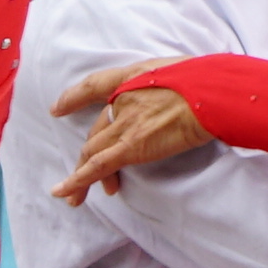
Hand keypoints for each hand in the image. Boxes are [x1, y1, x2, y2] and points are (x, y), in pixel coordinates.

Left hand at [45, 69, 219, 201]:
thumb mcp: (181, 70)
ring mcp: (125, 123)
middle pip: (96, 129)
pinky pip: (97, 166)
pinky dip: (77, 180)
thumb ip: (170, 84)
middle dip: (88, 155)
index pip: (96, 84)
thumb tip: (183, 94)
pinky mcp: (131, 146)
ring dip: (80, 174)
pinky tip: (65, 193)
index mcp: (133, 76)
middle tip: (86, 174)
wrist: (210, 94)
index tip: (58, 108)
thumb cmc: (206, 81)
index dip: (74, 98)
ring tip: (75, 197)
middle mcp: (123, 98)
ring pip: (92, 151)